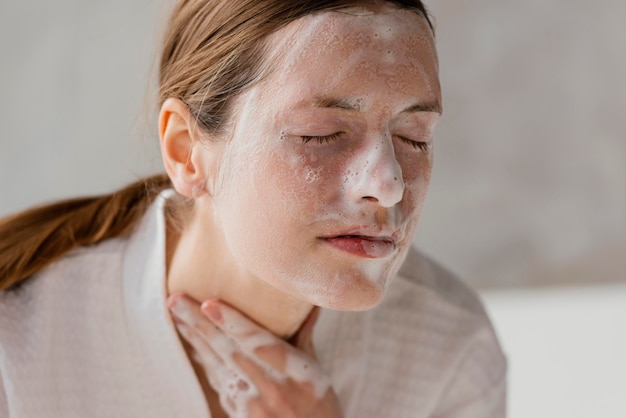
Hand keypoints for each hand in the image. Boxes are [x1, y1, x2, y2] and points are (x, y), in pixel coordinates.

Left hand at [168, 294, 343, 417]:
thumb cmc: (320, 406)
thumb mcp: (318, 371)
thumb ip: (305, 335)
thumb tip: (307, 302)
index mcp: (294, 374)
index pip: (258, 343)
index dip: (232, 322)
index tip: (209, 303)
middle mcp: (270, 389)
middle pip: (228, 351)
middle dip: (199, 324)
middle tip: (176, 300)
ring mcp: (251, 405)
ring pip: (216, 365)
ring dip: (194, 339)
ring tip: (176, 314)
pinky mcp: (238, 414)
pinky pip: (216, 380)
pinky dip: (203, 359)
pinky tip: (193, 343)